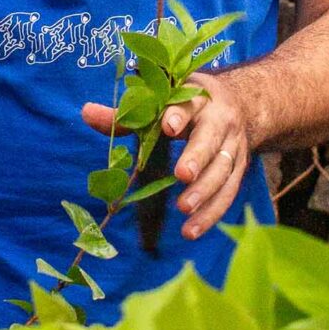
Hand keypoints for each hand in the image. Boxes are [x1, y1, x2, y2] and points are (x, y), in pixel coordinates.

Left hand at [80, 71, 257, 241]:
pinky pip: (228, 193)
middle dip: (197, 156)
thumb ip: (127, 113)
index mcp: (199, 98)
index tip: (167, 127)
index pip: (189, 104)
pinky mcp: (240, 168)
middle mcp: (221, 120)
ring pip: (223, 169)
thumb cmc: (189, 104)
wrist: (243, 103)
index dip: (179, 115)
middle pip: (211, 139)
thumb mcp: (164, 100)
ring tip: (183, 209)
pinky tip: (191, 231)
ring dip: (205, 191)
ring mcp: (235, 146)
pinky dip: (211, 214)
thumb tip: (86, 112)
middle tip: (181, 175)